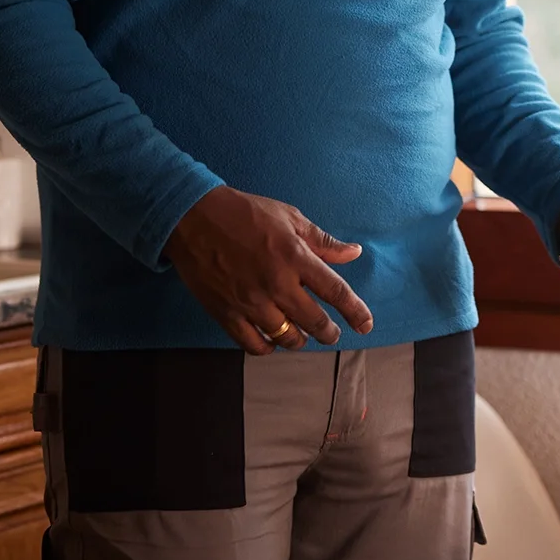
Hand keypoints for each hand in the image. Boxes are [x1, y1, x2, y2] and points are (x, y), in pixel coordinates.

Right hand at [165, 186, 375, 353]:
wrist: (192, 218)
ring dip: (300, 340)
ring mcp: (250, 302)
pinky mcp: (227, 313)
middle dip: (329, 332)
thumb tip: (354, 252)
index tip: (366, 325)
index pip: (335, 291)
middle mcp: (276, 283)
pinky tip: (272, 339)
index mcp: (295, 256)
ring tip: (302, 335)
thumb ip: (323, 241)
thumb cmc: (245, 213)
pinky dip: (268, 347)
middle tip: (332, 333)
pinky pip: (254, 344)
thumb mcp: (289, 217)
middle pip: (315, 322)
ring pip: (286, 337)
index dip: (355, 312)